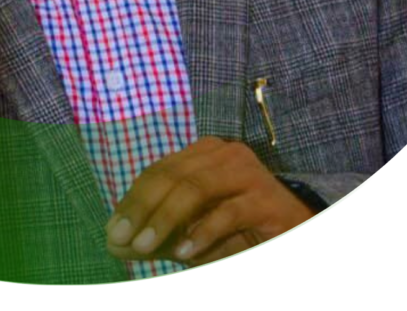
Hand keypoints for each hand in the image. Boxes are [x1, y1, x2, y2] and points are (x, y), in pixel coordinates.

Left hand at [105, 137, 316, 267]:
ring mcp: (246, 172)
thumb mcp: (190, 237)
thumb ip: (156, 237)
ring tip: (145, 246)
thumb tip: (114, 243)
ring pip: (195, 187)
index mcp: (202, 154)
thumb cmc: (239, 236)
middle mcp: (223, 153)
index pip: (158, 171)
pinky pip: (227, 212)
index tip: (111, 231)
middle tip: (121, 239)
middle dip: (142, 208)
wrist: (295, 234)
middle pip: (172, 175)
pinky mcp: (265, 199)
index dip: (132, 200)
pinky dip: (202, 233)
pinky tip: (185, 253)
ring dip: (166, 219)